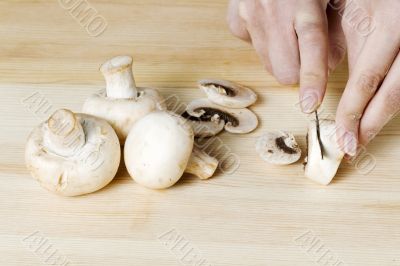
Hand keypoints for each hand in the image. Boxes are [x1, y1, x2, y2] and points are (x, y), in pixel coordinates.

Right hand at [227, 0, 345, 112]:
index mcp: (304, 3)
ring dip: (281, 57)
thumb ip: (333, 31)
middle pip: (283, 71)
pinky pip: (252, 49)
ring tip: (286, 32)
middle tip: (303, 53)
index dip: (311, 79)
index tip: (310, 104)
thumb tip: (328, 67)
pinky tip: (268, 23)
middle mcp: (272, 12)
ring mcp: (249, 17)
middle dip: (297, 72)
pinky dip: (263, 43)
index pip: (311, 48)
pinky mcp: (235, 22)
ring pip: (268, 65)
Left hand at [335, 0, 399, 155]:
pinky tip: (378, 115)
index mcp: (388, 26)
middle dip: (371, 124)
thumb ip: (343, 49)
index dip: (353, 112)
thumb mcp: (352, 16)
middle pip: (394, 93)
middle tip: (353, 147)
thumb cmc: (369, 1)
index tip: (342, 137)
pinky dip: (394, 101)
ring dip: (383, 117)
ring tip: (363, 137)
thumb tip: (329, 87)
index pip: (367, 79)